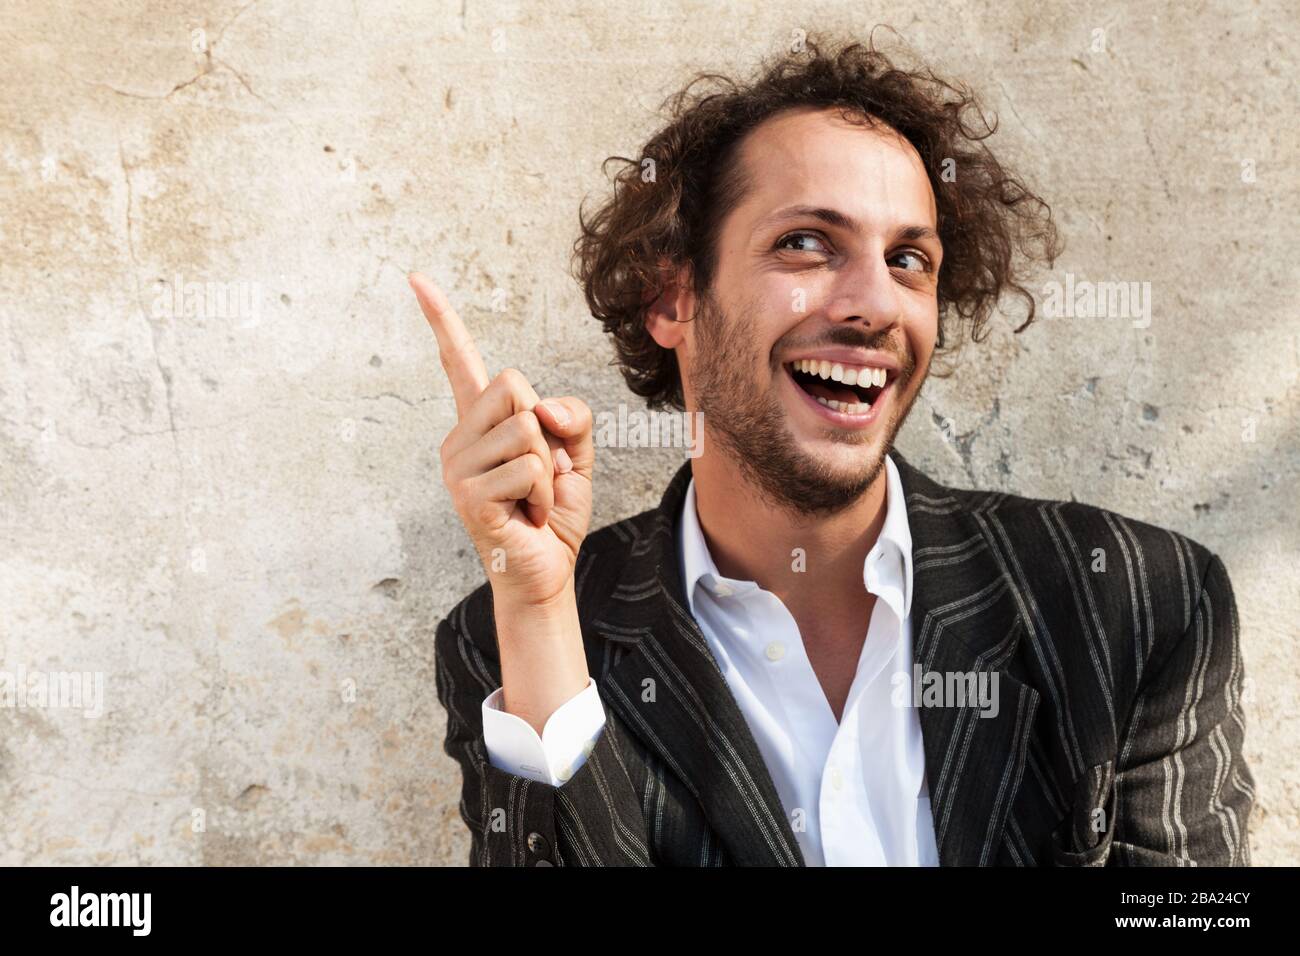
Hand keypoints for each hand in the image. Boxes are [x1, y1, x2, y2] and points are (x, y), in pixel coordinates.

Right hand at [411, 272, 593, 608]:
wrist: (546, 571)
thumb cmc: (552, 512)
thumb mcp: (575, 454)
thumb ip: (571, 416)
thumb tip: (543, 409)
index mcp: (481, 422)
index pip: (460, 361)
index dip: (441, 320)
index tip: (415, 279)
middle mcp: (460, 438)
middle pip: (513, 384)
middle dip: (545, 427)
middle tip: (539, 472)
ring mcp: (458, 466)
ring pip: (526, 429)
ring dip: (548, 468)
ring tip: (533, 498)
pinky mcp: (467, 495)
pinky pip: (528, 467)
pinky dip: (544, 493)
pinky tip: (529, 515)